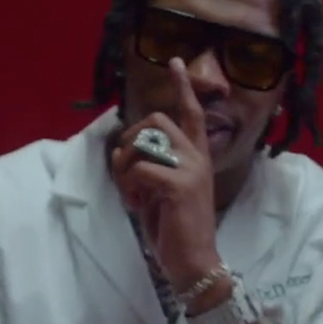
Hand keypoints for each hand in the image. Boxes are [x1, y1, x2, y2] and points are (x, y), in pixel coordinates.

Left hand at [109, 57, 221, 290]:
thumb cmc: (176, 231)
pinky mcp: (178, 185)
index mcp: (197, 157)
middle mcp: (197, 157)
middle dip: (130, 139)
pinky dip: (129, 188)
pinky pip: (138, 170)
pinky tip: (138, 206)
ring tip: (133, 194)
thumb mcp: (162, 192)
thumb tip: (125, 155)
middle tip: (126, 168)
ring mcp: (190, 169)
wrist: (195, 262)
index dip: (182, 87)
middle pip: (155, 120)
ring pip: (142, 144)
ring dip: (125, 168)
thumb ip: (152, 168)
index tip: (174, 61)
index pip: (192, 113)